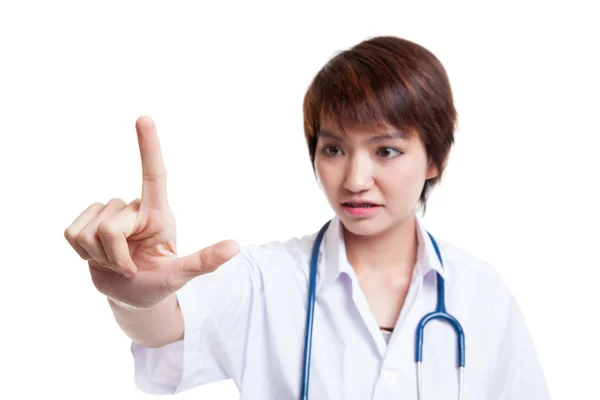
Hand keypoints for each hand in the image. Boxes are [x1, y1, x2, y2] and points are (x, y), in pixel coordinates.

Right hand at [64, 116, 239, 307]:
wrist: (131, 296)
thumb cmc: (159, 282)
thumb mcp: (181, 274)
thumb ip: (204, 261)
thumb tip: (236, 247)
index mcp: (158, 212)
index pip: (154, 175)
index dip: (149, 147)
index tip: (144, 118)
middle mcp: (132, 207)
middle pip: (110, 227)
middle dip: (117, 257)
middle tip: (131, 267)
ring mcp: (107, 213)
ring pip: (90, 232)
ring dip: (101, 258)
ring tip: (118, 263)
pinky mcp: (83, 223)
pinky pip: (72, 234)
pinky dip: (83, 255)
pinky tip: (98, 259)